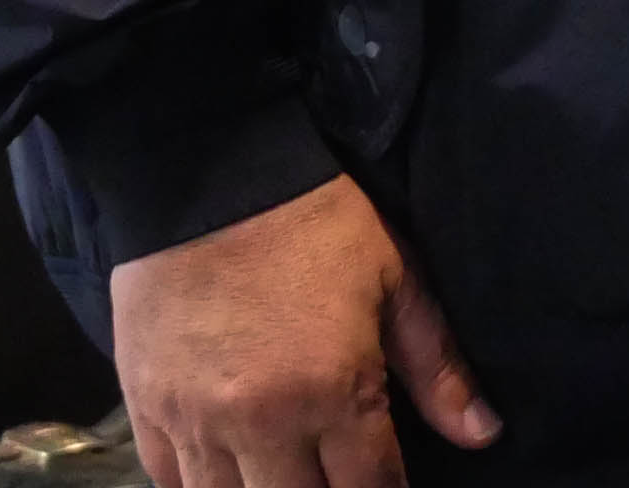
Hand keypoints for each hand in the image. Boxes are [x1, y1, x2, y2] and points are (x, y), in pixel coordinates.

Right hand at [111, 174, 497, 487]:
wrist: (209, 172)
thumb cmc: (315, 222)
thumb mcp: (395, 280)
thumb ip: (437, 368)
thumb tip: (484, 434)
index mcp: (331, 393)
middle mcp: (258, 423)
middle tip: (339, 477)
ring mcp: (193, 420)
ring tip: (287, 476)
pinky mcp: (144, 405)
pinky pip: (169, 480)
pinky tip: (230, 475)